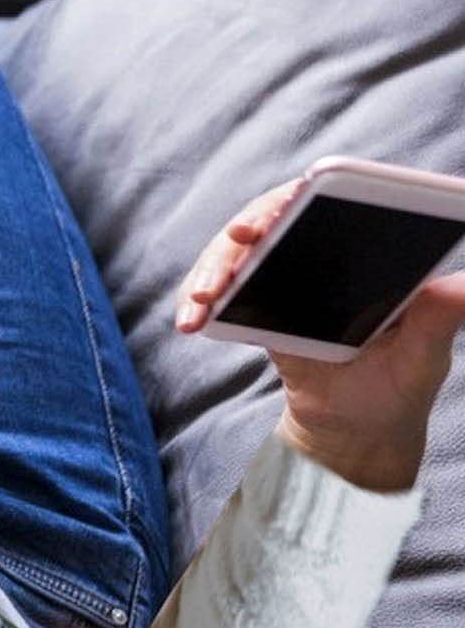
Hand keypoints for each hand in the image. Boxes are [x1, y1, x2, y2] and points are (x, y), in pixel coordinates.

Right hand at [176, 181, 464, 490]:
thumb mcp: (424, 359)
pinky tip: (190, 318)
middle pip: (270, 218)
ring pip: (237, 251)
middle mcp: (317, 251)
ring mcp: (281, 274)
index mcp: (362, 252)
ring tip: (201, 299)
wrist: (352, 429)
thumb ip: (439, 321)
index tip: (282, 208)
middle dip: (247, 227)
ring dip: (214, 268)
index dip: (298, 197)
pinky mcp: (254, 300)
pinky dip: (199, 298)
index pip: (325, 203)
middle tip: (239, 238)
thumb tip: (460, 285)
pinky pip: (220, 287)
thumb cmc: (399, 387)